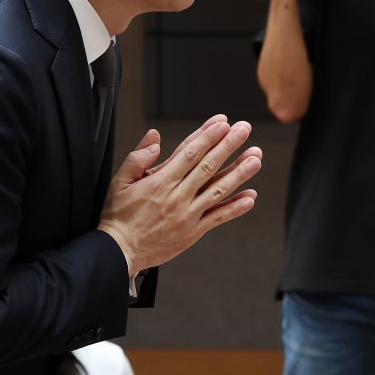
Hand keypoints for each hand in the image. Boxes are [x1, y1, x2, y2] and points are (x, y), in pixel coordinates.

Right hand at [97, 117, 262, 274]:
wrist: (119, 251)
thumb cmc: (119, 215)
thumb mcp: (120, 182)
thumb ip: (138, 158)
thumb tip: (154, 138)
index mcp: (160, 181)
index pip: (189, 153)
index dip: (208, 137)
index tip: (223, 123)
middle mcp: (177, 196)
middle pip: (208, 166)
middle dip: (228, 146)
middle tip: (244, 130)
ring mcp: (187, 214)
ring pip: (218, 190)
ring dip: (239, 173)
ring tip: (255, 158)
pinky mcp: (193, 231)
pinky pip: (218, 217)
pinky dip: (235, 207)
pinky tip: (251, 197)